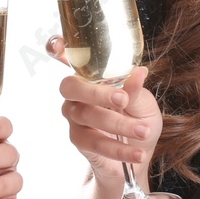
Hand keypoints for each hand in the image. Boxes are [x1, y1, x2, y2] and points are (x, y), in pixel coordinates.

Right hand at [45, 36, 162, 186]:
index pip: (68, 58)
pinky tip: (138, 153)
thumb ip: (135, 90)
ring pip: (87, 116)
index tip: (56, 44)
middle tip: (122, 100)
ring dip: (119, 124)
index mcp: (92, 76)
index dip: (58, 48)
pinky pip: (96, 143)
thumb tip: (139, 72)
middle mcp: (77, 93)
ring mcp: (74, 116)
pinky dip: (119, 149)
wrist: (139, 154)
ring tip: (143, 131)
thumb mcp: (143, 103)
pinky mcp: (79, 140)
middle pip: (71, 87)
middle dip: (96, 93)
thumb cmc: (139, 120)